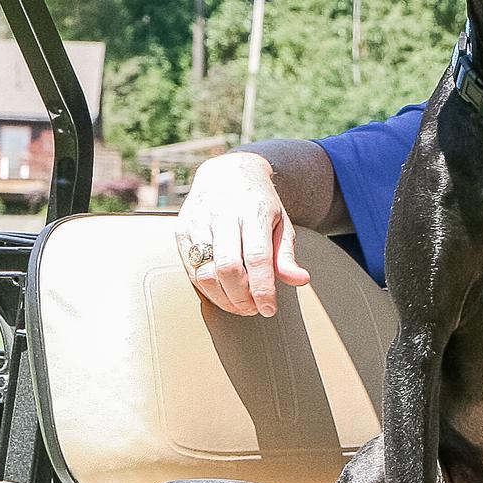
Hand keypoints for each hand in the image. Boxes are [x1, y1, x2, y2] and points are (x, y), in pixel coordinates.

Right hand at [174, 151, 309, 316]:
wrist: (227, 173)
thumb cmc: (259, 204)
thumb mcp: (281, 223)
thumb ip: (287, 254)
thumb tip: (300, 280)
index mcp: (253, 210)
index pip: (257, 257)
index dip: (262, 288)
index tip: (269, 309)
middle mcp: (222, 213)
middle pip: (228, 267)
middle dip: (241, 297)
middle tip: (253, 310)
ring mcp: (198, 221)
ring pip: (205, 272)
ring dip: (223, 298)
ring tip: (239, 306)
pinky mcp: (181, 230)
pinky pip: (191, 269)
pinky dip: (207, 289)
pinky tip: (222, 294)